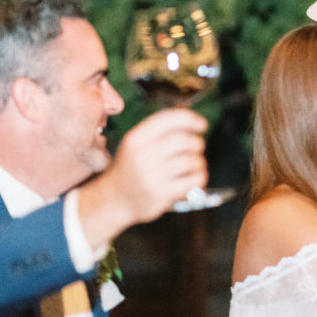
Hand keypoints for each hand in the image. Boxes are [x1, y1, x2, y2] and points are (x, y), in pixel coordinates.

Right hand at [109, 108, 208, 222]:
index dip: (191, 118)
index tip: (202, 124)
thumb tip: (193, 118)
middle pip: (184, 140)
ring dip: (199, 161)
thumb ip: (161, 130)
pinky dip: (200, 176)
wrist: (114, 199)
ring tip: (194, 165)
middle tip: (196, 149)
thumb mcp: (137, 143)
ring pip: (191, 160)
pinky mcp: (161, 194)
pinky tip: (192, 178)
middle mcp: (142, 155)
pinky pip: (194, 180)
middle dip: (197, 143)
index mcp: (136, 138)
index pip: (169, 119)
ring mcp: (151, 176)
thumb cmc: (133, 167)